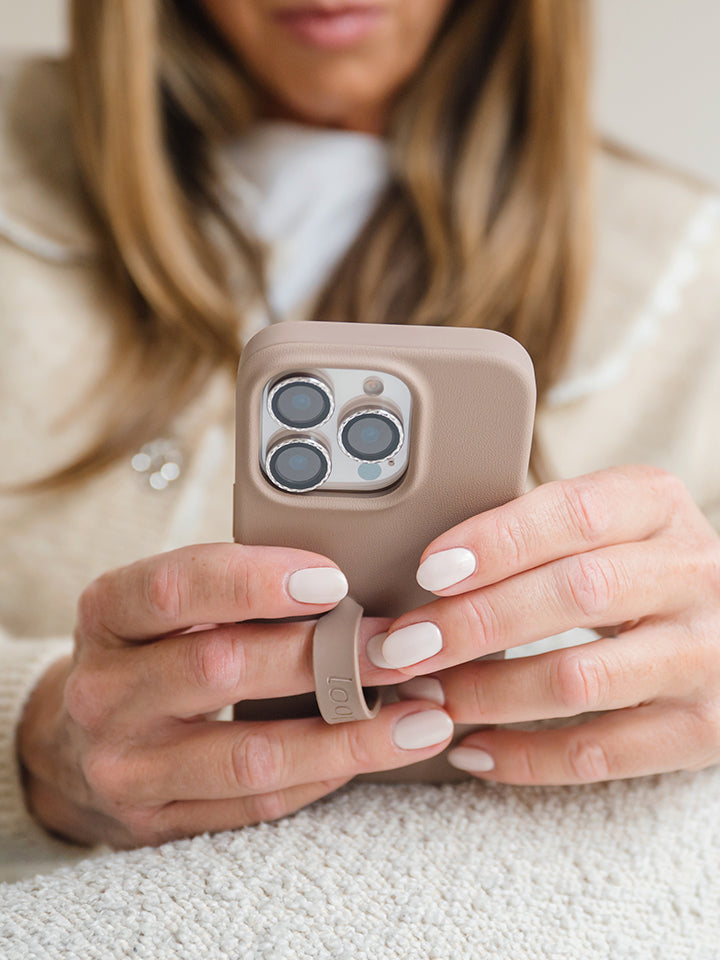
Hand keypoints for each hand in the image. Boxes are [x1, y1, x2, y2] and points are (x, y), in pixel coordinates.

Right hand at [18, 543, 452, 847]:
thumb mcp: (163, 607)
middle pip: (222, 669)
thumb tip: (349, 584)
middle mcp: (106, 692)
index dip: (257, 580)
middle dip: (326, 656)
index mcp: (108, 615)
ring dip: (349, 735)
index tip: (334, 578)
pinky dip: (325, 775)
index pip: (178, 588)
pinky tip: (372, 751)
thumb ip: (233, 589)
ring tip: (422, 717)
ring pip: (252, 755)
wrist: (73, 743)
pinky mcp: (157, 822)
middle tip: (401, 647)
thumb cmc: (146, 652)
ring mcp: (126, 767)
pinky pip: (257, 803)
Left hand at [369, 466, 719, 783]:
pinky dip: (525, 757)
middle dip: (474, 623)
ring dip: (488, 692)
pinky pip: (601, 752)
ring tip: (427, 695)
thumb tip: (430, 573)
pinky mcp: (703, 729)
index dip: (497, 542)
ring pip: (581, 679)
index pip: (574, 513)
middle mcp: (693, 574)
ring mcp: (704, 655)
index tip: (429, 571)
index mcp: (657, 506)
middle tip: (403, 645)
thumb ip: (537, 532)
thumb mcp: (608, 522)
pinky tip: (472, 747)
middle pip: (575, 594)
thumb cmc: (637, 564)